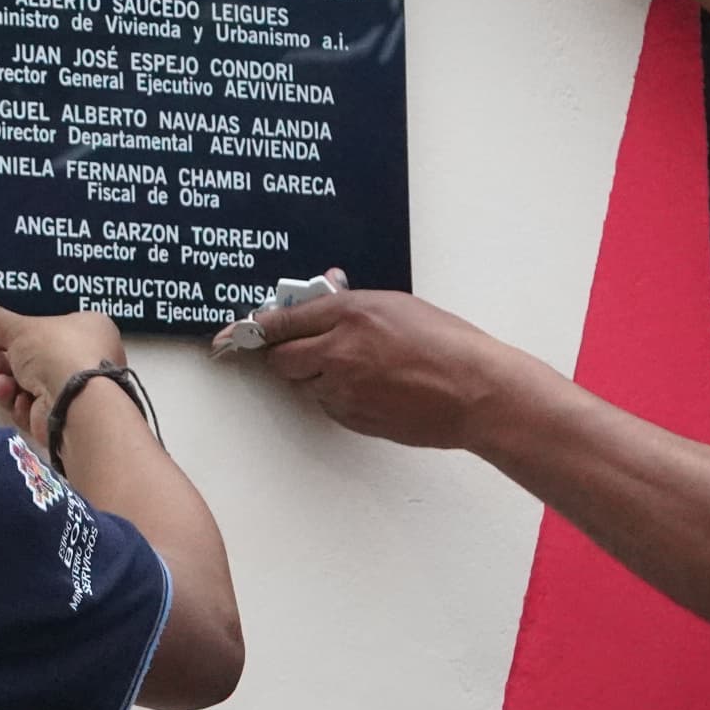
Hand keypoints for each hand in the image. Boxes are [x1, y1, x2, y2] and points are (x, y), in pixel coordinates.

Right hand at [0, 291, 121, 447]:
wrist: (76, 405)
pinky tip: (14, 398)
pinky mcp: (66, 418)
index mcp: (91, 328)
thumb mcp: (19, 330)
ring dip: (9, 383)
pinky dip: (22, 404)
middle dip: (5, 362)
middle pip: (37, 359)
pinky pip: (36, 408)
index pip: (53, 327)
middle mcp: (89, 359)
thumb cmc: (57, 353)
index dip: (22, 332)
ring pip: (32, 385)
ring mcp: (79, 391)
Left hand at [226, 275, 524, 449]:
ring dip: (316, 376)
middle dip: (287, 355)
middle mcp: (338, 351)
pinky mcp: (352, 417)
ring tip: (359, 368)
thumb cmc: (447, 343)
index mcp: (350, 313)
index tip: (233, 333)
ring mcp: (343, 388)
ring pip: (305, 384)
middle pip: (282, 359)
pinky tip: (372, 388)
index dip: (256, 328)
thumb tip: (324, 292)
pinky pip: (327, 405)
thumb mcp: (398, 305)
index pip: (284, 320)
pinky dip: (337, 396)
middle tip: (305, 350)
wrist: (475, 391)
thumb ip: (353, 302)